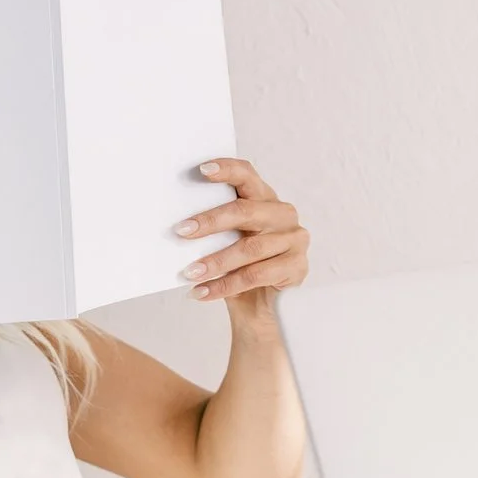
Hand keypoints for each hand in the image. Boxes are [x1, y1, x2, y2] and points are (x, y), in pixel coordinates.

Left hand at [176, 158, 309, 309]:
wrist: (261, 307)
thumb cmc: (239, 268)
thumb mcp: (227, 242)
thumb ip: (215, 227)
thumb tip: (181, 223)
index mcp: (265, 199)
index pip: (247, 175)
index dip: (227, 170)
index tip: (202, 170)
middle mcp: (283, 214)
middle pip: (245, 211)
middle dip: (210, 221)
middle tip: (182, 231)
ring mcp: (294, 240)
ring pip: (249, 248)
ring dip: (215, 261)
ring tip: (190, 272)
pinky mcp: (297, 267)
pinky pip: (255, 276)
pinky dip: (225, 286)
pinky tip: (203, 292)